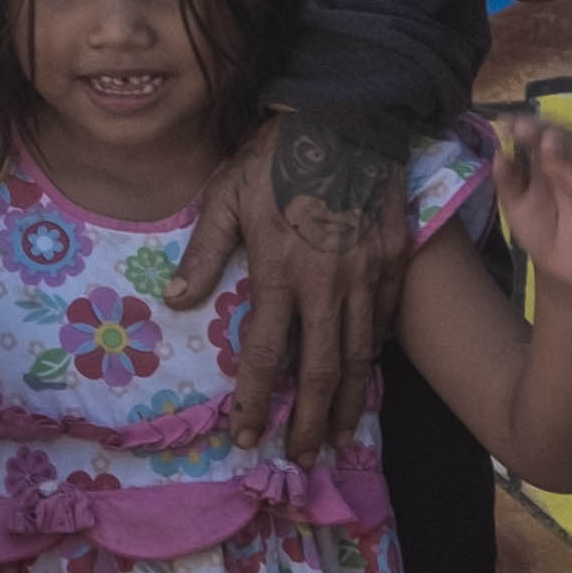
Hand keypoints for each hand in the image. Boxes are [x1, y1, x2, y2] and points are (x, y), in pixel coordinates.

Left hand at [178, 110, 409, 463]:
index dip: (256, 403)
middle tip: (301, 459)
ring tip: (337, 436)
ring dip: (348, 402)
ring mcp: (370, 274)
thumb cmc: (277, 153)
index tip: (247, 437)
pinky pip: (388, 321)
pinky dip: (376, 355)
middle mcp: (330, 284)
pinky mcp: (398, 260)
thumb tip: (174, 301)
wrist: (349, 113)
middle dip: (308, 423)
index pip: (268, 355)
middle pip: (322, 371)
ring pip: (362, 355)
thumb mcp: (226, 195)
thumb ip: (204, 252)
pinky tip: (366, 377)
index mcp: (282, 271)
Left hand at [489, 109, 571, 290]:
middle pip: (563, 140)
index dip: (526, 127)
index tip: (507, 123)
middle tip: (528, 130)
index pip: (539, 135)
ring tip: (551, 147)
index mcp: (548, 158)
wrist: (562, 266)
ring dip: (569, 151)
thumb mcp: (516, 205)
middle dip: (546, 133)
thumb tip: (498, 154)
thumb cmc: (540, 228)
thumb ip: (508, 181)